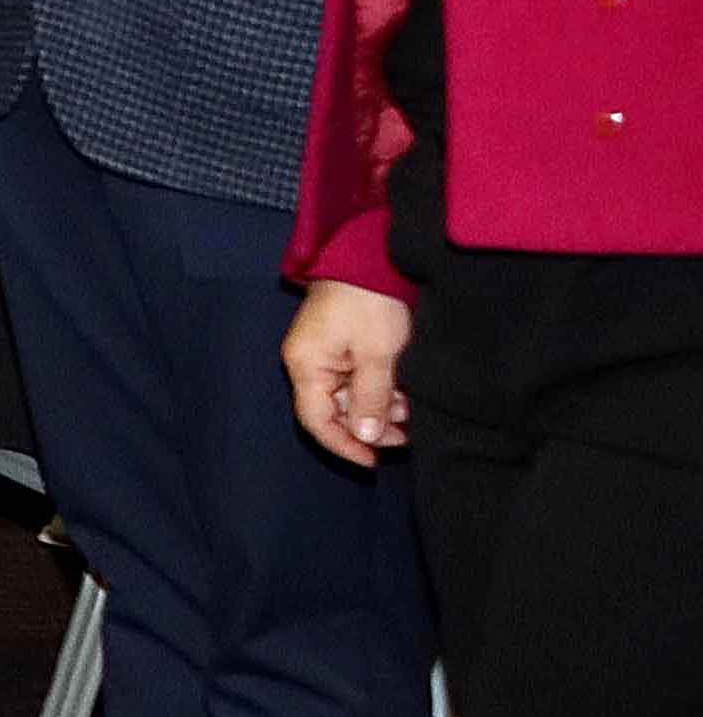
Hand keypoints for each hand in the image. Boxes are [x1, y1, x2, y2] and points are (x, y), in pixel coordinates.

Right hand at [287, 278, 417, 462]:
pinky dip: (381, 389)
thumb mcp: (377, 354)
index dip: (343, 444)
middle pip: (336, 411)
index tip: (373, 460)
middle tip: (405, 433)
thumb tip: (366, 436)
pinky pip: (358, 380)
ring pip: (350, 397)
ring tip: (410, 406)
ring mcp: (326, 354)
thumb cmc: (370, 301)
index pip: (316, 420)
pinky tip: (403, 390)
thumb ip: (371, 397)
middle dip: (370, 425)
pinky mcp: (343, 346)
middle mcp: (310, 362)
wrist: (373, 256)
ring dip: (380, 407)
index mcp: (306, 364)